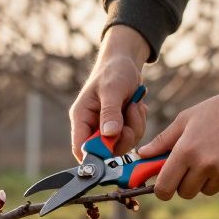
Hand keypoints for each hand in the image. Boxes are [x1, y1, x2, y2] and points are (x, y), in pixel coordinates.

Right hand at [69, 25, 149, 159]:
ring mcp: (107, 128)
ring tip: (134, 106)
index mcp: (82, 117)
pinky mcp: (120, 128)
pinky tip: (135, 107)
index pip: (80, 148)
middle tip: (130, 114)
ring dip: (134, 127)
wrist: (126, 63)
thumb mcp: (112, 89)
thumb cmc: (114, 71)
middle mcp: (92, 126)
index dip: (94, 156)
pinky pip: (132, 137)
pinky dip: (138, 123)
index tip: (113, 148)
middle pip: (106, 151)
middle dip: (124, 137)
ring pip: (123, 145)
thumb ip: (110, 112)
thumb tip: (109, 135)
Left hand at [138, 71, 218, 199]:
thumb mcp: (186, 119)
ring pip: (205, 191)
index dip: (162, 190)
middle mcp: (204, 164)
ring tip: (213, 157)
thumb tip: (142, 155)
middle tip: (191, 166)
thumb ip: (163, 141)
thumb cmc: (216, 110)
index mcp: (185, 151)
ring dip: (205, 181)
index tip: (164, 186)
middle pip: (185, 193)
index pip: (164, 187)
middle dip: (184, 183)